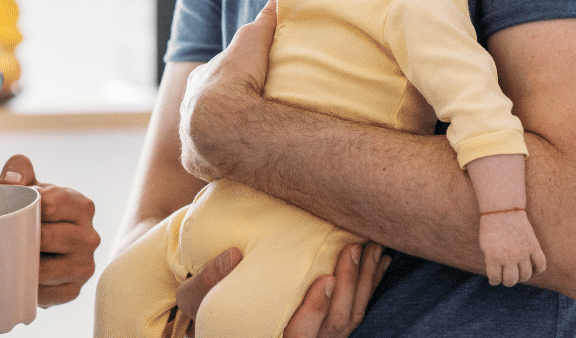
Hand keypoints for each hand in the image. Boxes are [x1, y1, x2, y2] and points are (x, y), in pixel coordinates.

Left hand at [0, 155, 99, 305]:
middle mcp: (90, 236)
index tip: (6, 212)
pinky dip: (31, 291)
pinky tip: (18, 284)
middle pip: (48, 238)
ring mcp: (85, 265)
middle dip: (20, 240)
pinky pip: (50, 295)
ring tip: (5, 261)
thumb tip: (12, 180)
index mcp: (83, 206)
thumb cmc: (32, 211)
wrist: (39, 245)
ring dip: (24, 268)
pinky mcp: (75, 290)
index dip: (24, 208)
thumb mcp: (27, 186)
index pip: (50, 205)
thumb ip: (18, 170)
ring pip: (48, 270)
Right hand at [173, 242, 388, 337]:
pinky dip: (370, 283)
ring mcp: (319, 334)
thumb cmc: (206, 305)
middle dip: (350, 286)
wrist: (222, 313)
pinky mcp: (329, 321)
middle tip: (354, 249)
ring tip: (371, 245)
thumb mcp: (196, 296)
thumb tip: (233, 255)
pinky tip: (379, 258)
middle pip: (337, 325)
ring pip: (352, 317)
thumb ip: (208, 280)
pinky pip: (358, 309)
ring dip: (365, 281)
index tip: (326, 279)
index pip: (300, 336)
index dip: (316, 310)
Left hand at [179, 0, 276, 181]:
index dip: (230, 78)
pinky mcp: (195, 162)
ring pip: (206, 136)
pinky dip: (221, 162)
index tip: (248, 83)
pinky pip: (209, 162)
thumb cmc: (236, 77)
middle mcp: (189, 109)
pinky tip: (238, 166)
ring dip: (222, 139)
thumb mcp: (254, 38)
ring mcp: (190, 137)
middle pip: (209, 108)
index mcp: (200, 80)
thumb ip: (267, 17)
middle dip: (225, 111)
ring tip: (247, 143)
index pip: (214, 77)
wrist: (220, 122)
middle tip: (250, 115)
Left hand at [477, 210, 544, 285]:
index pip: (495, 279)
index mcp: (493, 257)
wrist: (502, 209)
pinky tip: (534, 269)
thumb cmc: (491, 226)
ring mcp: (523, 252)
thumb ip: (491, 261)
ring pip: (526, 275)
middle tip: (507, 277)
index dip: (494, 281)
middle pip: (511, 280)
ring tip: (519, 273)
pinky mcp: (533, 246)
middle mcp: (509, 257)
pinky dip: (538, 269)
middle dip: (507, 281)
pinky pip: (541, 264)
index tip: (494, 279)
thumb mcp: (485, 245)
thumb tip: (497, 274)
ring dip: (521, 277)